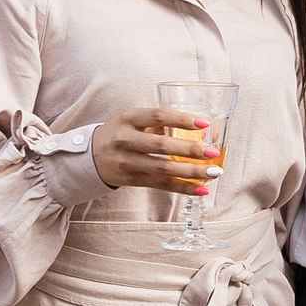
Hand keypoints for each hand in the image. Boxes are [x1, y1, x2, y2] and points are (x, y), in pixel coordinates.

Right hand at [90, 109, 221, 195]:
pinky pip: (161, 185)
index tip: (205, 123)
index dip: (182, 119)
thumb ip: (165, 123)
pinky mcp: (131, 180)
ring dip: (192, 171)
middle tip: (213, 152)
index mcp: (129, 118)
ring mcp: (127, 161)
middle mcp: (126, 139)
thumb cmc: (122, 133)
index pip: (158, 116)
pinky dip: (183, 187)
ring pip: (163, 168)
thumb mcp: (135, 120)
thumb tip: (206, 130)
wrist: (90, 156)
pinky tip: (201, 189)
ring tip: (214, 172)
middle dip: (191, 150)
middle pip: (162, 146)